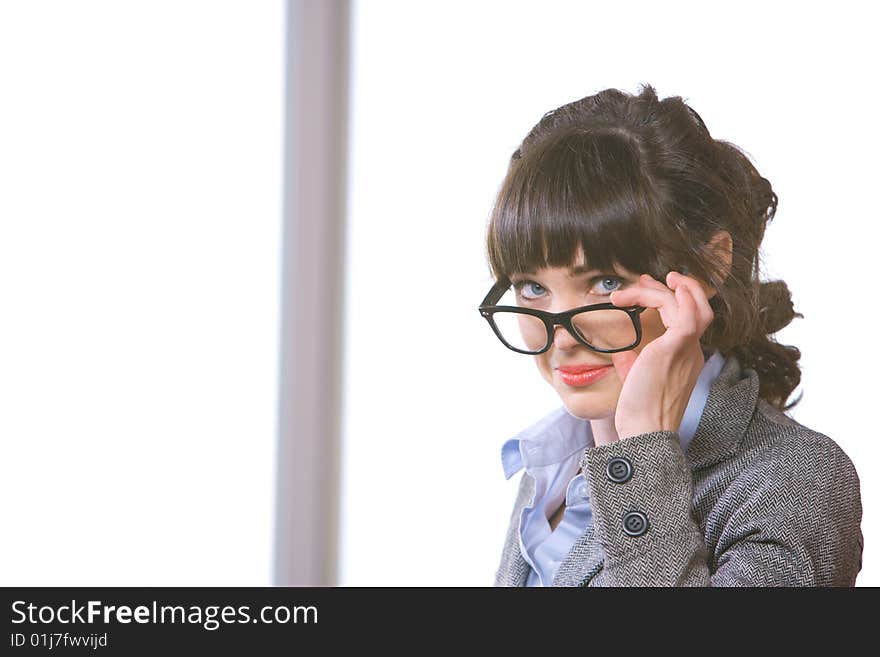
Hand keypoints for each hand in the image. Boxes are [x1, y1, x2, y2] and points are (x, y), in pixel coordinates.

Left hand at [607, 271, 714, 440]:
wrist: (645, 430)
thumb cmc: (639, 413)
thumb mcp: (637, 382)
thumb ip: (633, 364)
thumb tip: (621, 353)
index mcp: (685, 359)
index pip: (687, 320)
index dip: (670, 300)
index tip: (645, 290)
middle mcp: (691, 351)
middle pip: (694, 307)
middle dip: (673, 288)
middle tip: (645, 279)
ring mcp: (687, 348)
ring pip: (689, 303)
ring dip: (666, 288)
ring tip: (641, 281)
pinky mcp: (676, 346)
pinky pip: (683, 309)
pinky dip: (667, 294)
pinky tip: (646, 288)